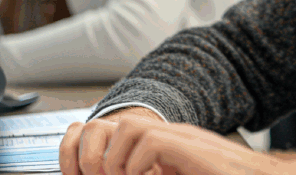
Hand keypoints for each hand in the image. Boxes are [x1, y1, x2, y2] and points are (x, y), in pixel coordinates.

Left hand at [60, 110, 295, 174]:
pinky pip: (149, 141)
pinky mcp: (192, 148)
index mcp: (168, 150)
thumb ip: (160, 173)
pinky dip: (136, 164)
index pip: (125, 136)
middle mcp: (174, 139)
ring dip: (116, 157)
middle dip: (103, 155)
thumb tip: (127, 174)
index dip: (106, 158)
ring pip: (130, 126)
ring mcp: (184, 140)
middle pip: (122, 125)